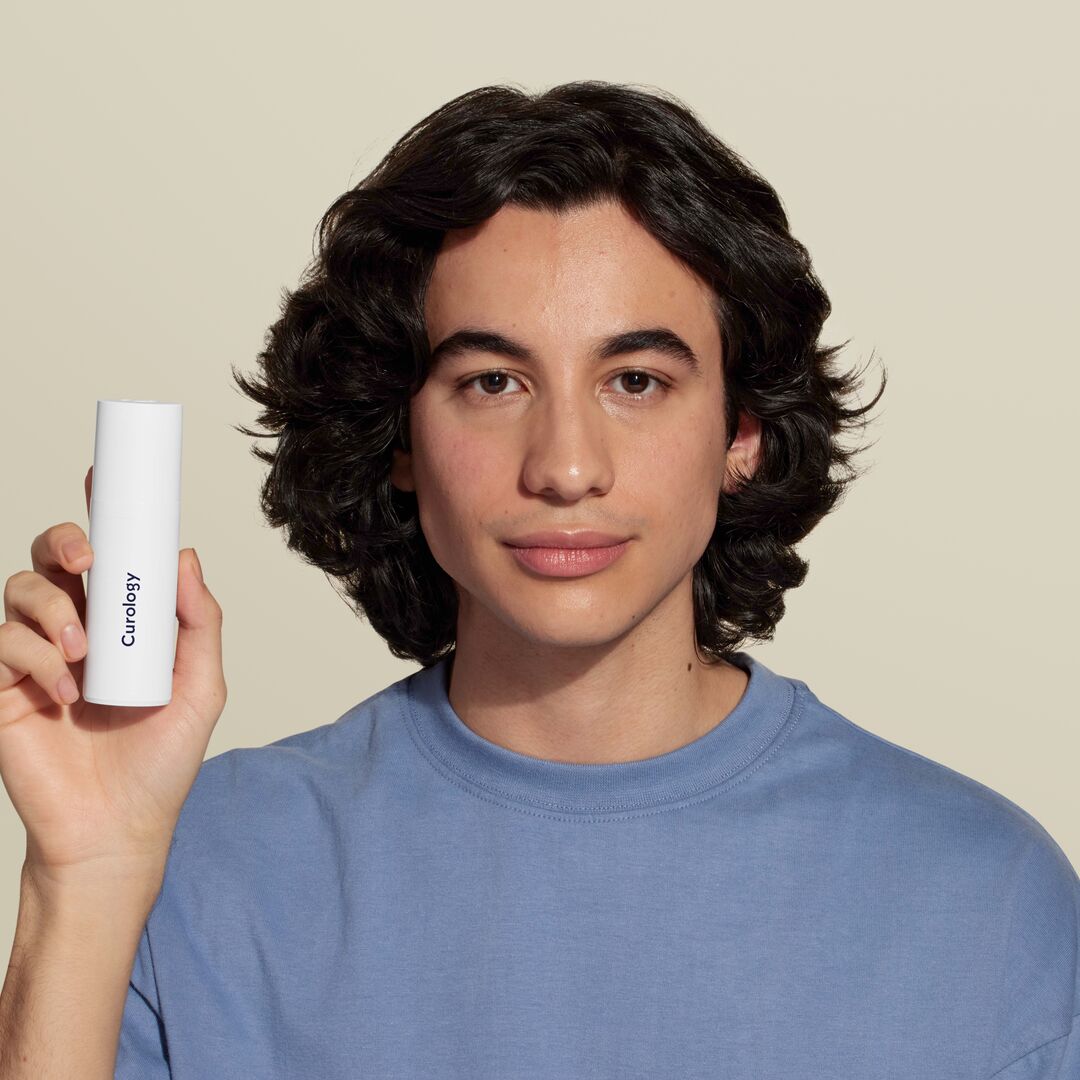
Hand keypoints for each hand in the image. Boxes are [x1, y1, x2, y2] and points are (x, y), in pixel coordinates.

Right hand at [0, 465, 226, 882]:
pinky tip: (63, 692)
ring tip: (82, 654)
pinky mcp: (2, 685)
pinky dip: (34, 657)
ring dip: (52, 610)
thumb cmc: (160, 761)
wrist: (118, 828)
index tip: (105, 476)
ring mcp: (35, 656)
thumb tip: (185, 556)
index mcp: (123, 624)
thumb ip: (198, 621)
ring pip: (21, 590)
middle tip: (89, 565)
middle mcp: (76, 630)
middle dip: (66, 544)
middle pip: (54, 557)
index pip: (110, 557)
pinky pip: (2, 643)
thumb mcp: (200, 686)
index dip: (103, 515)